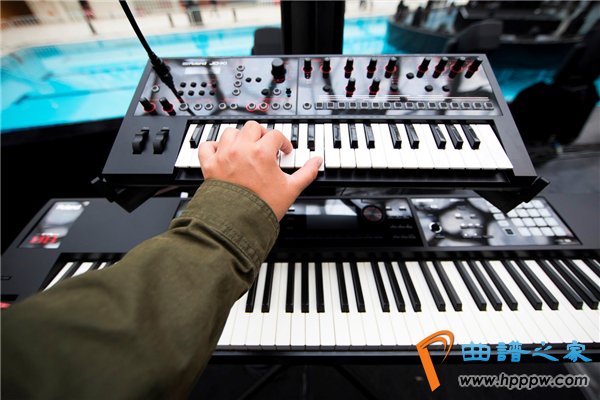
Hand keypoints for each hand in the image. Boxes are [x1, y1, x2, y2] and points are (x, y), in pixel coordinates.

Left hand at [199, 121, 321, 219]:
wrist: (238, 222)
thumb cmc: (262, 207)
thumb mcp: (291, 189)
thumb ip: (306, 172)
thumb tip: (317, 162)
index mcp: (261, 152)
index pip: (275, 135)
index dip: (283, 142)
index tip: (284, 151)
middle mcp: (241, 149)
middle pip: (252, 127)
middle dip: (261, 135)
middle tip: (266, 146)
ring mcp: (223, 156)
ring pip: (230, 133)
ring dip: (239, 138)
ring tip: (245, 148)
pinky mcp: (209, 165)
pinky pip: (207, 146)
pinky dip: (213, 146)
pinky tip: (221, 152)